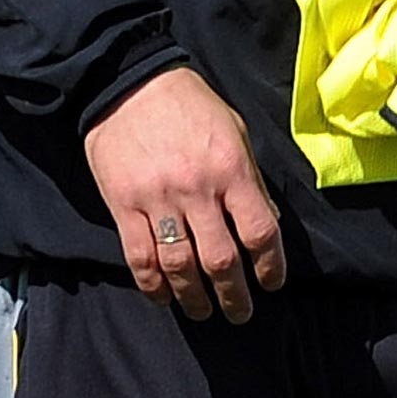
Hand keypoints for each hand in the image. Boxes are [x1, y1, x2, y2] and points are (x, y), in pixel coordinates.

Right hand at [83, 67, 286, 323]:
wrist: (130, 84)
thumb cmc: (191, 105)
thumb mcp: (235, 130)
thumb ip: (251, 179)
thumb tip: (267, 222)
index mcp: (231, 168)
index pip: (259, 230)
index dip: (270, 265)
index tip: (272, 282)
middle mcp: (197, 189)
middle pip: (221, 259)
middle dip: (234, 294)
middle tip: (241, 313)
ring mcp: (158, 200)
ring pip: (180, 266)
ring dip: (195, 298)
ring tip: (205, 312)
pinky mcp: (124, 207)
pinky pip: (140, 258)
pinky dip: (153, 286)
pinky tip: (165, 298)